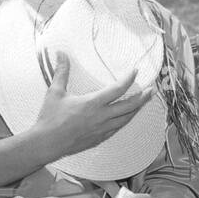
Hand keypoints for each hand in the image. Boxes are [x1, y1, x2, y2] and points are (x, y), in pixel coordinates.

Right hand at [33, 52, 153, 156]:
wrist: (47, 143)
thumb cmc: (50, 118)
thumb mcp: (55, 92)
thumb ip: (62, 72)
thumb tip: (61, 54)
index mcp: (92, 103)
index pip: (117, 89)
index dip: (129, 79)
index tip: (135, 71)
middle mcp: (101, 117)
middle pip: (129, 106)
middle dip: (142, 97)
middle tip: (151, 90)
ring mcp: (102, 129)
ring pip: (126, 119)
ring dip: (136, 109)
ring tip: (143, 102)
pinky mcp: (100, 138)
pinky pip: (117, 128)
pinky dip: (125, 120)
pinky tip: (127, 117)